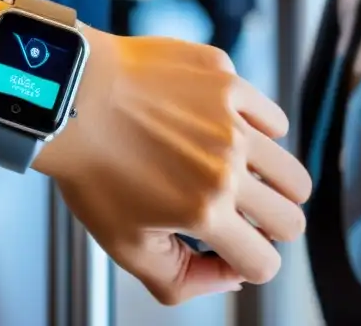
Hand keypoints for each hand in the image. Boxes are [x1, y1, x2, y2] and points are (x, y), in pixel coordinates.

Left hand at [34, 30, 311, 304]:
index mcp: (204, 210)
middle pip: (291, 220)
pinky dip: (256, 130)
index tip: (229, 247)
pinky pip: (271, 117)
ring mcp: (230, 117)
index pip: (264, 263)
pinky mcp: (225, 79)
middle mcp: (226, 164)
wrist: (68, 97)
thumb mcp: (124, 245)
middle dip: (266, 227)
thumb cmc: (89, 165)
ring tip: (233, 174)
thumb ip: (182, 280)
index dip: (246, 263)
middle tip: (236, 213)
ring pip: (292, 172)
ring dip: (269, 183)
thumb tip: (228, 276)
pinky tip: (220, 132)